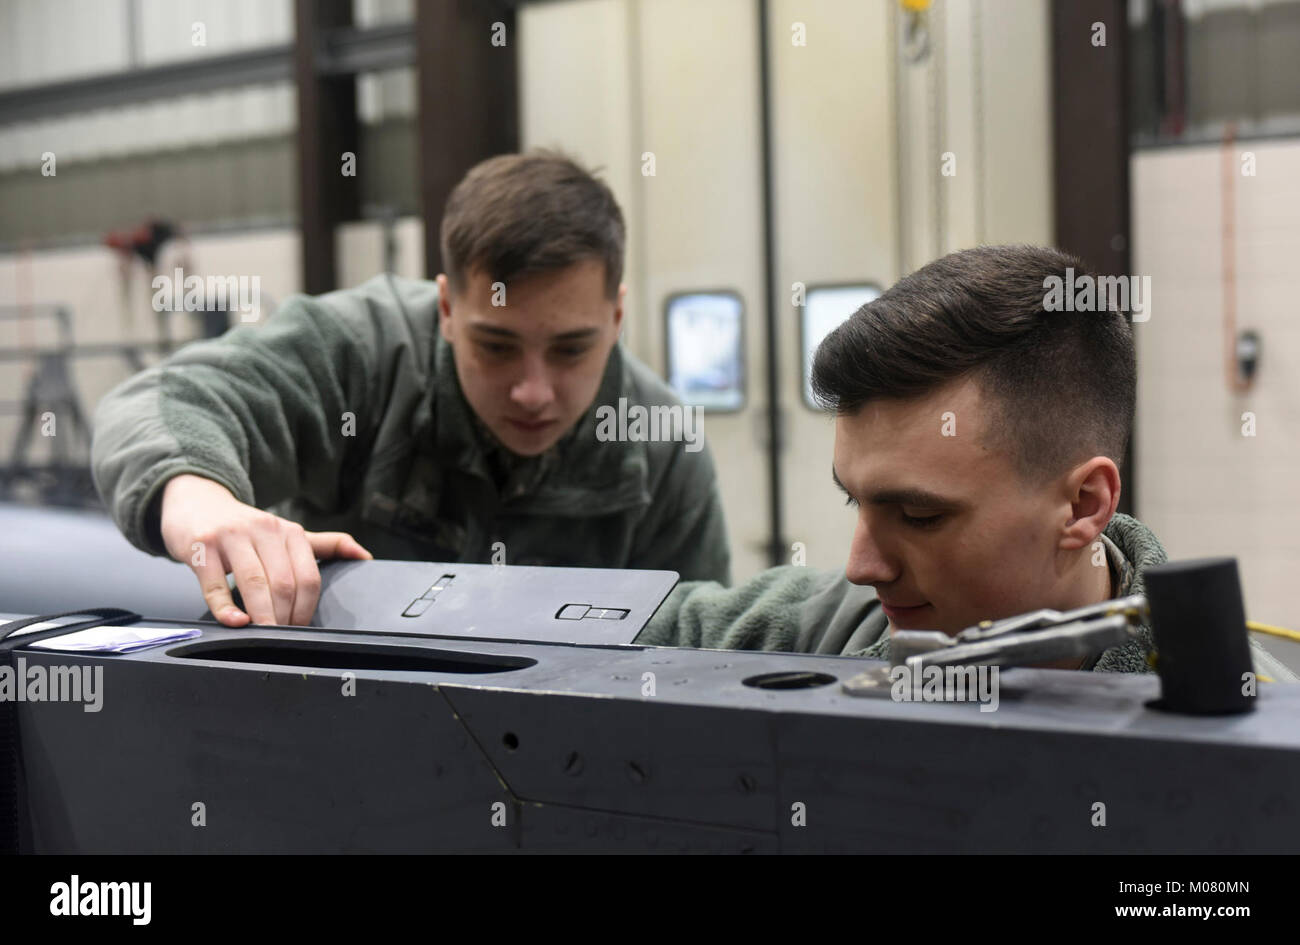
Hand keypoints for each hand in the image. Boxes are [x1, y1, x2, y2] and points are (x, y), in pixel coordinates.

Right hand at [159, 473, 372, 626]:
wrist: (196, 502)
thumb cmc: (244, 527)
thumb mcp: (285, 532)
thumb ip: (324, 545)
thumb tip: (365, 557)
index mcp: (289, 531)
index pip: (309, 576)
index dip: (307, 608)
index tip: (301, 628)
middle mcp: (263, 530)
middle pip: (284, 583)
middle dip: (286, 617)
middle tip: (283, 638)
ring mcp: (231, 537)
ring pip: (254, 583)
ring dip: (263, 616)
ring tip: (265, 635)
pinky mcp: (202, 547)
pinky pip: (214, 584)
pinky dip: (226, 608)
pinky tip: (236, 622)